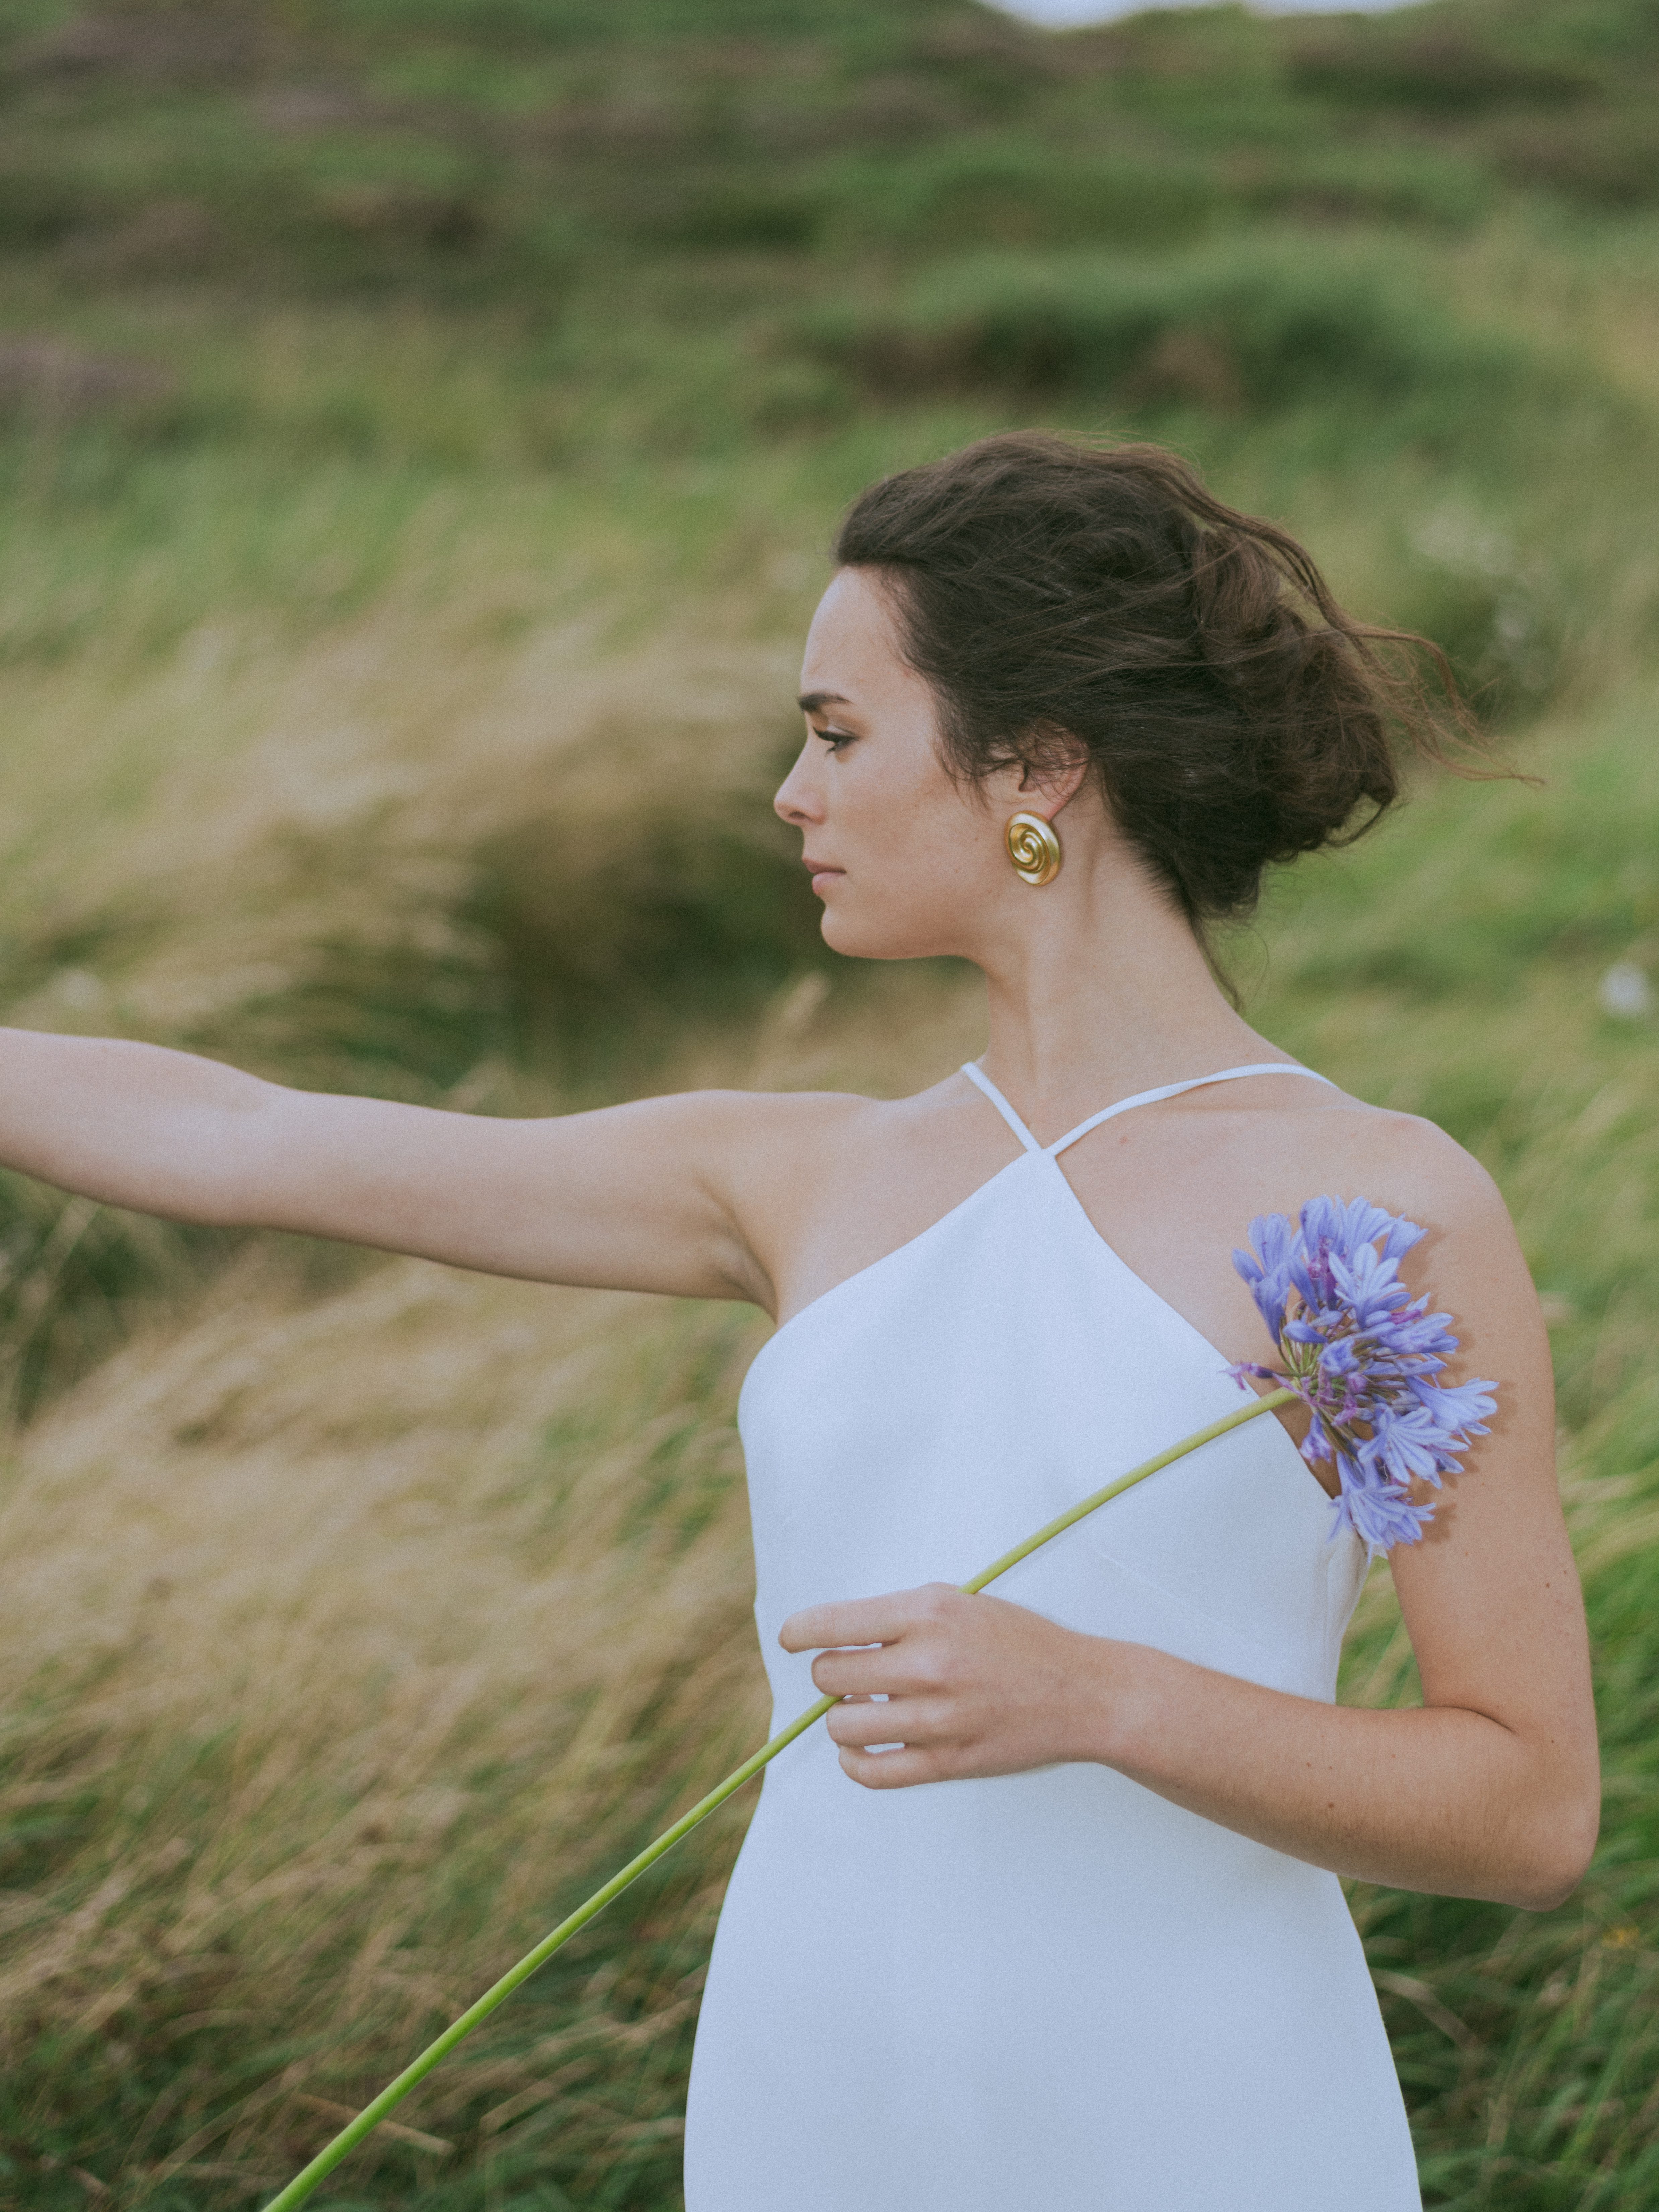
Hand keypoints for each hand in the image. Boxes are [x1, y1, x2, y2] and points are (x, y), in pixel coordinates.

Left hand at [777, 1582, 1113, 1789]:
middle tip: (850, 1675)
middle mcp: (929, 1663)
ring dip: (842, 1717)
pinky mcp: (948, 1762)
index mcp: (928, 1613)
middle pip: (829, 1676)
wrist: (1083, 1692)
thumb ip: (896, 1617)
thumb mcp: (958, 1603)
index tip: (791, 1639)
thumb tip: (830, 1637)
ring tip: (863, 1708)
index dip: (798, 1632)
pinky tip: (861, 1748)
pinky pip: (871, 1772)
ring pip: (843, 1726)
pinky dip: (853, 1762)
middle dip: (829, 1674)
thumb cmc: (1016, 1640)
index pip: (830, 1623)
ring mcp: (938, 1718)